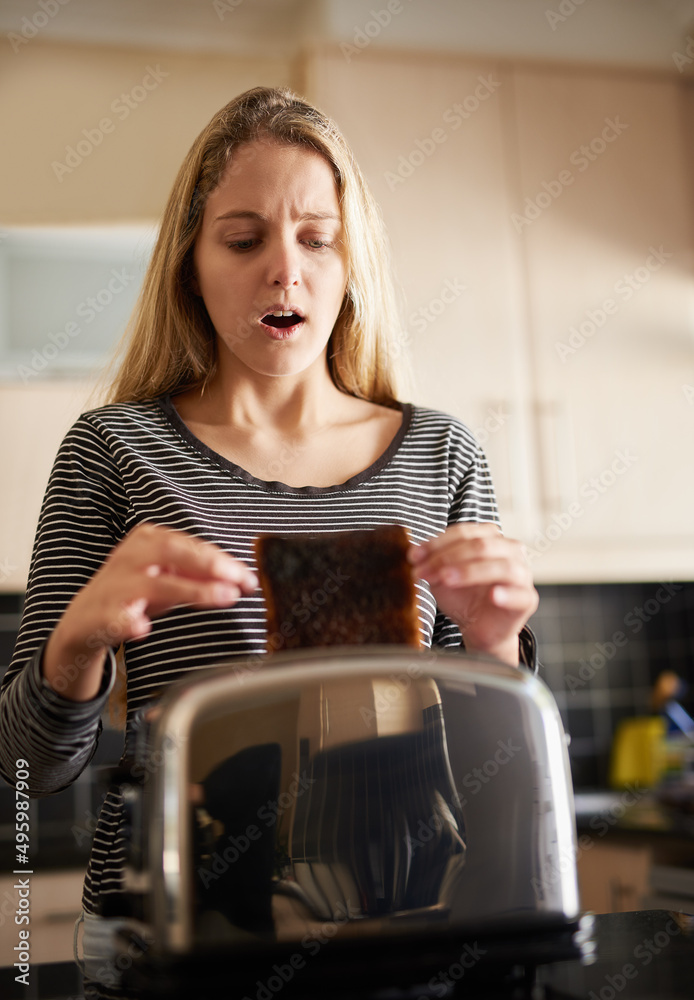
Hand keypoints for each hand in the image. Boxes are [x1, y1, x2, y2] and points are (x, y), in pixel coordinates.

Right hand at [44, 522, 257, 700]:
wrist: (85, 621)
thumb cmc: (134, 593)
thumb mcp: (169, 578)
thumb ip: (201, 576)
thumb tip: (240, 579)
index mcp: (148, 539)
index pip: (191, 545)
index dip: (223, 560)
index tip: (249, 577)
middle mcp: (131, 556)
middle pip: (173, 552)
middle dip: (210, 564)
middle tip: (239, 582)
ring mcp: (115, 585)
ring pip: (154, 584)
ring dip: (192, 590)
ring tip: (224, 598)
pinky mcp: (101, 614)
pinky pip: (116, 618)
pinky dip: (129, 622)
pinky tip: (142, 627)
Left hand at [408, 523, 537, 665]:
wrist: (477, 627)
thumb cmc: (463, 597)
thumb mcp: (441, 577)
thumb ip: (432, 564)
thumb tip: (416, 554)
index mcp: (490, 538)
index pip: (464, 532)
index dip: (437, 542)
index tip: (414, 556)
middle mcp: (510, 551)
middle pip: (481, 545)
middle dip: (448, 557)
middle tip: (425, 571)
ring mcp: (522, 574)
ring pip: (501, 566)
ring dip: (470, 571)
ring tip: (446, 579)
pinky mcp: (527, 599)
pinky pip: (520, 594)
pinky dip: (507, 593)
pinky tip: (493, 596)